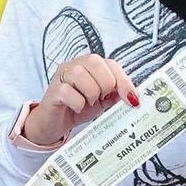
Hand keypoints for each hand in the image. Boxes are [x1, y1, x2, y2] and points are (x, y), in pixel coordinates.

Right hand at [22, 53, 138, 146]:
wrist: (55, 124)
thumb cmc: (78, 108)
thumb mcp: (102, 101)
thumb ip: (115, 95)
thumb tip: (132, 96)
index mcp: (89, 65)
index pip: (111, 64)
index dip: (123, 81)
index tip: (132, 99)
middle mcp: (74, 65)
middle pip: (94, 62)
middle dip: (105, 84)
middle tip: (102, 99)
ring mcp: (61, 76)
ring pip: (80, 74)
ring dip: (90, 93)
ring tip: (88, 103)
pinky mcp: (53, 91)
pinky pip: (67, 92)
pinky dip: (77, 103)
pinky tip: (77, 108)